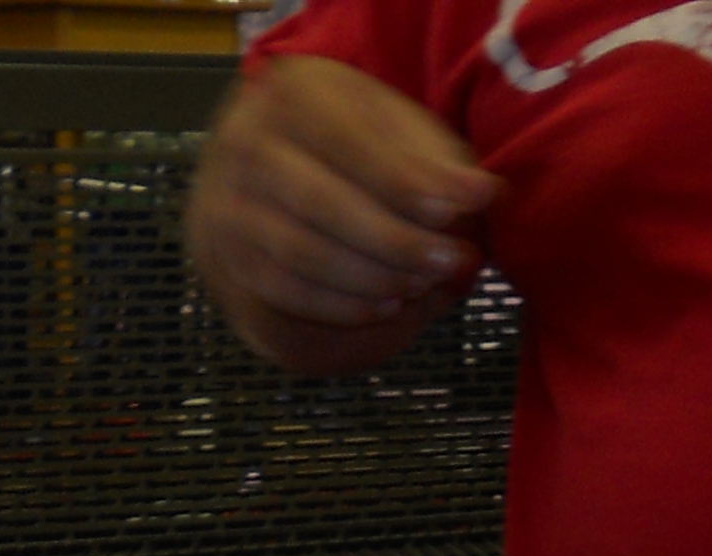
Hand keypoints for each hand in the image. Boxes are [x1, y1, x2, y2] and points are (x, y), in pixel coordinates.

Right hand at [191, 59, 498, 376]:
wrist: (263, 165)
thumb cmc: (346, 144)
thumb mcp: (393, 130)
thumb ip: (436, 160)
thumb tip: (484, 193)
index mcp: (293, 93)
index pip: (351, 144)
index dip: (408, 183)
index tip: (460, 210)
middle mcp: (248, 142)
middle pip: (324, 205)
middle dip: (397, 242)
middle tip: (451, 262)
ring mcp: (228, 201)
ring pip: (302, 254)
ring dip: (372, 280)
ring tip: (423, 284)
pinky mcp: (228, 254)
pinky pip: (284, 290)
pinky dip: (340, 306)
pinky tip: (386, 306)